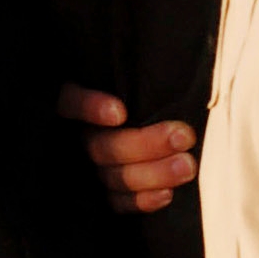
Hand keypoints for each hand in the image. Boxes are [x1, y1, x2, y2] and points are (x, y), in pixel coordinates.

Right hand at [58, 83, 196, 212]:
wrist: (164, 121)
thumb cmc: (153, 91)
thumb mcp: (143, 79)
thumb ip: (143, 77)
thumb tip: (166, 54)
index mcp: (78, 101)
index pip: (71, 103)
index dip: (90, 108)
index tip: (119, 113)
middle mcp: (80, 136)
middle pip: (101, 146)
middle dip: (145, 144)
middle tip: (183, 136)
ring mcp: (91, 168)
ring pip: (113, 176)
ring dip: (153, 173)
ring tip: (187, 164)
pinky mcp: (107, 193)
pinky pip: (118, 202)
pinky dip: (142, 200)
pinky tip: (167, 194)